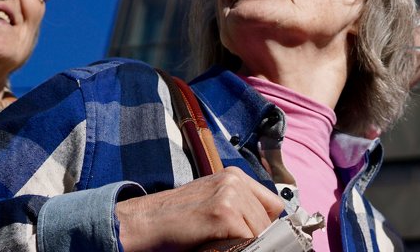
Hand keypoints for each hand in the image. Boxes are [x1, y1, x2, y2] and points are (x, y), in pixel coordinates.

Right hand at [115, 168, 283, 251]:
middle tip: (231, 241)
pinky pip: (247, 239)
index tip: (257, 236)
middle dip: (255, 236)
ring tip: (221, 242)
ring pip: (260, 232)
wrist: (147, 222)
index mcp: (234, 176)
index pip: (272, 205)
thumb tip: (265, 229)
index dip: (265, 224)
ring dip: (245, 242)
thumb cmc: (176, 218)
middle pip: (268, 220)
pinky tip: (216, 245)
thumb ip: (239, 207)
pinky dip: (236, 248)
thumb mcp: (213, 201)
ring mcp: (230, 195)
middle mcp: (234, 181)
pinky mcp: (223, 213)